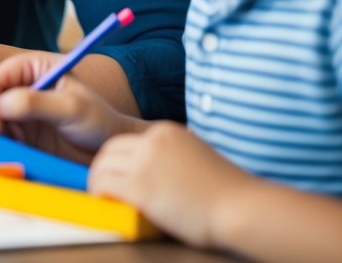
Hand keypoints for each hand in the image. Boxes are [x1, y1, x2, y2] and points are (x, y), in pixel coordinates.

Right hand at [0, 52, 138, 163]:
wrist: (109, 151)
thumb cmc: (99, 121)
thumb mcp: (72, 108)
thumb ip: (37, 103)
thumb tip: (2, 104)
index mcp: (36, 68)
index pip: (1, 75)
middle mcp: (24, 86)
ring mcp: (21, 110)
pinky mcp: (21, 132)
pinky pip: (0, 134)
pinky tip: (4, 147)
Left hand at [89, 121, 253, 247]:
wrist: (243, 208)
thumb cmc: (229, 193)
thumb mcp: (197, 159)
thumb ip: (174, 159)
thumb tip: (156, 173)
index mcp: (167, 133)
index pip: (127, 141)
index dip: (118, 160)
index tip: (117, 174)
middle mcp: (153, 141)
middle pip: (109, 150)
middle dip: (103, 168)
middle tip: (104, 187)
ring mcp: (145, 162)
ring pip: (102, 166)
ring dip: (98, 182)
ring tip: (103, 197)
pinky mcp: (140, 185)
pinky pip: (105, 185)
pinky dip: (100, 193)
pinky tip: (105, 203)